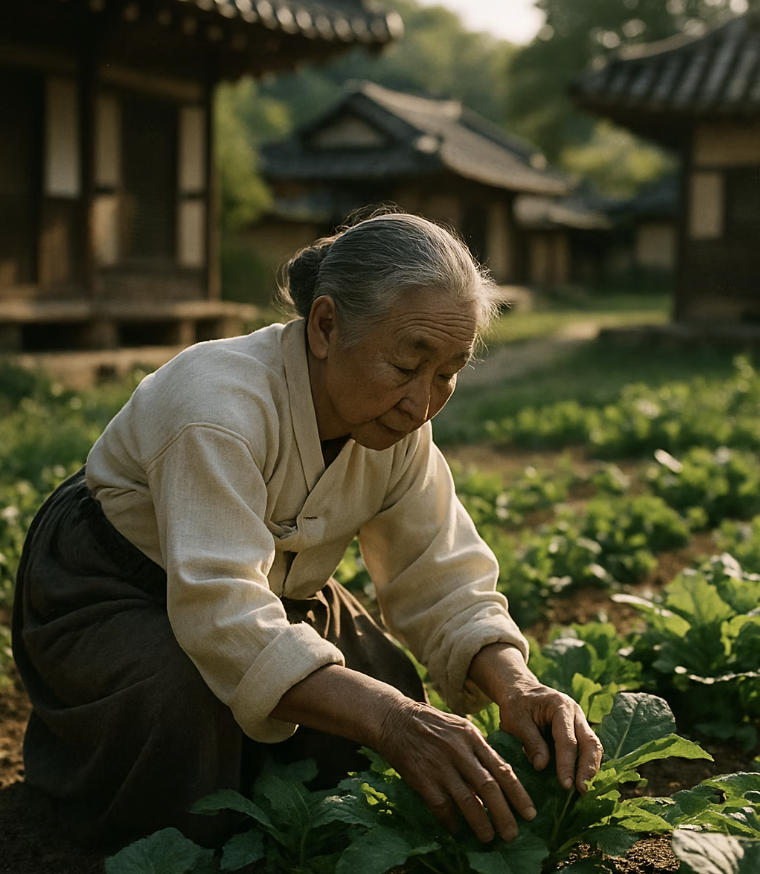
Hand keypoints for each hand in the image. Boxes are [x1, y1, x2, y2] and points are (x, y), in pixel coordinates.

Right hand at [377, 698, 536, 842]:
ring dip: (481, 823)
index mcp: (471, 737)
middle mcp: (458, 751)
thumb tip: (500, 779)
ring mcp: (440, 765)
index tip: (530, 813)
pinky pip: (442, 807)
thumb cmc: (433, 726)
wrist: (396, 720)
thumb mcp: (460, 728)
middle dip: (504, 814)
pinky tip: (457, 830)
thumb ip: (479, 750)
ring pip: (467, 801)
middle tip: (513, 834)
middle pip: (488, 787)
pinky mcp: (422, 779)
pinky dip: (452, 821)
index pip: (502, 769)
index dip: (518, 794)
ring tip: (489, 838)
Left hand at [469, 644, 602, 793]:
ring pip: (593, 745)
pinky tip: (582, 779)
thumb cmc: (516, 704)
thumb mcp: (515, 719)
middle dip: (588, 767)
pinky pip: (587, 747)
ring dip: (591, 767)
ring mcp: (579, 720)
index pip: (568, 740)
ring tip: (584, 789)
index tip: (565, 784)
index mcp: (560, 706)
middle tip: (582, 790)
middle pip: (590, 742)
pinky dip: (587, 763)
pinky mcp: (578, 729)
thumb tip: (542, 766)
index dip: (567, 764)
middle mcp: (575, 712)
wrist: (519, 689)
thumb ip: (530, 741)